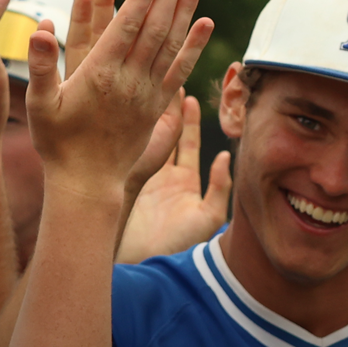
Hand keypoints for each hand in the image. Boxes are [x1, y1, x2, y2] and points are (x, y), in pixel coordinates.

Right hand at [23, 0, 211, 197]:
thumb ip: (42, 67)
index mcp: (101, 74)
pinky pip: (180, 71)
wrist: (88, 184)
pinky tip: (206, 24)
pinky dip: (194, 46)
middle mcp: (130, 81)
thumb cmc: (58, 144)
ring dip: (185, 11)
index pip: (128, 26)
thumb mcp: (40, 106)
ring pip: (172, 45)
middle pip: (156, 29)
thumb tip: (40, 29)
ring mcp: (147, 94)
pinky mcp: (157, 107)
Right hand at [117, 92, 231, 262]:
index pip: (188, 141)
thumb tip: (223, 157)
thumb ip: (219, 187)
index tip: (188, 95)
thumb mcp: (207, 216)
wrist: (145, 264)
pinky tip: (123, 114)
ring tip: (141, 89)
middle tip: (162, 81)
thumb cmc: (180, 244)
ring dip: (143, 116)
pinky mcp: (124, 182)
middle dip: (164, 108)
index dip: (188, 118)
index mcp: (184, 181)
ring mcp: (140, 178)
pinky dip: (127, 134)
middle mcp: (162, 177)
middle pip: (163, 134)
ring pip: (143, 139)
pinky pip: (127, 153)